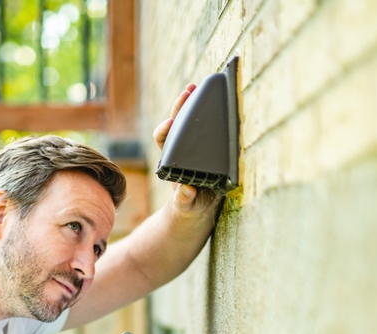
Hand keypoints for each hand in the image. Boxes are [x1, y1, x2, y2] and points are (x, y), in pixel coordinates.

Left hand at [152, 85, 221, 215]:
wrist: (198, 204)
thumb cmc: (190, 202)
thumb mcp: (187, 204)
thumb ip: (185, 200)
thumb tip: (187, 191)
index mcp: (171, 159)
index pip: (163, 139)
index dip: (165, 130)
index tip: (170, 123)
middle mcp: (179, 148)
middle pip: (175, 122)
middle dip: (179, 106)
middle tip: (187, 92)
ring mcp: (191, 145)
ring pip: (187, 120)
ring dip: (191, 102)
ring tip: (195, 86)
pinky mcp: (204, 145)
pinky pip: (203, 125)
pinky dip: (206, 110)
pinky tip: (213, 98)